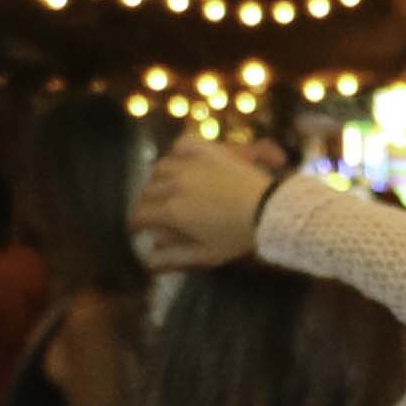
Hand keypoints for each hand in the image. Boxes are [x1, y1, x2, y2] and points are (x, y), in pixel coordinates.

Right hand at [132, 135, 290, 272]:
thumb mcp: (207, 253)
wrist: (269, 209)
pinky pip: (181, 145)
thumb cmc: (238, 237)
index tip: (137, 228)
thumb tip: (147, 261)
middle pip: (147, 191)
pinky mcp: (206, 150)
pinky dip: (176, 152)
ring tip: (167, 188)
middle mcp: (174, 184)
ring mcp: (189, 163)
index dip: (136, 224)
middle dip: (147, 203)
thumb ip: (174, 256)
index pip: (141, 215)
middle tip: (155, 212)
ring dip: (159, 179)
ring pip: (160, 167)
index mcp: (172, 211)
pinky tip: (180, 161)